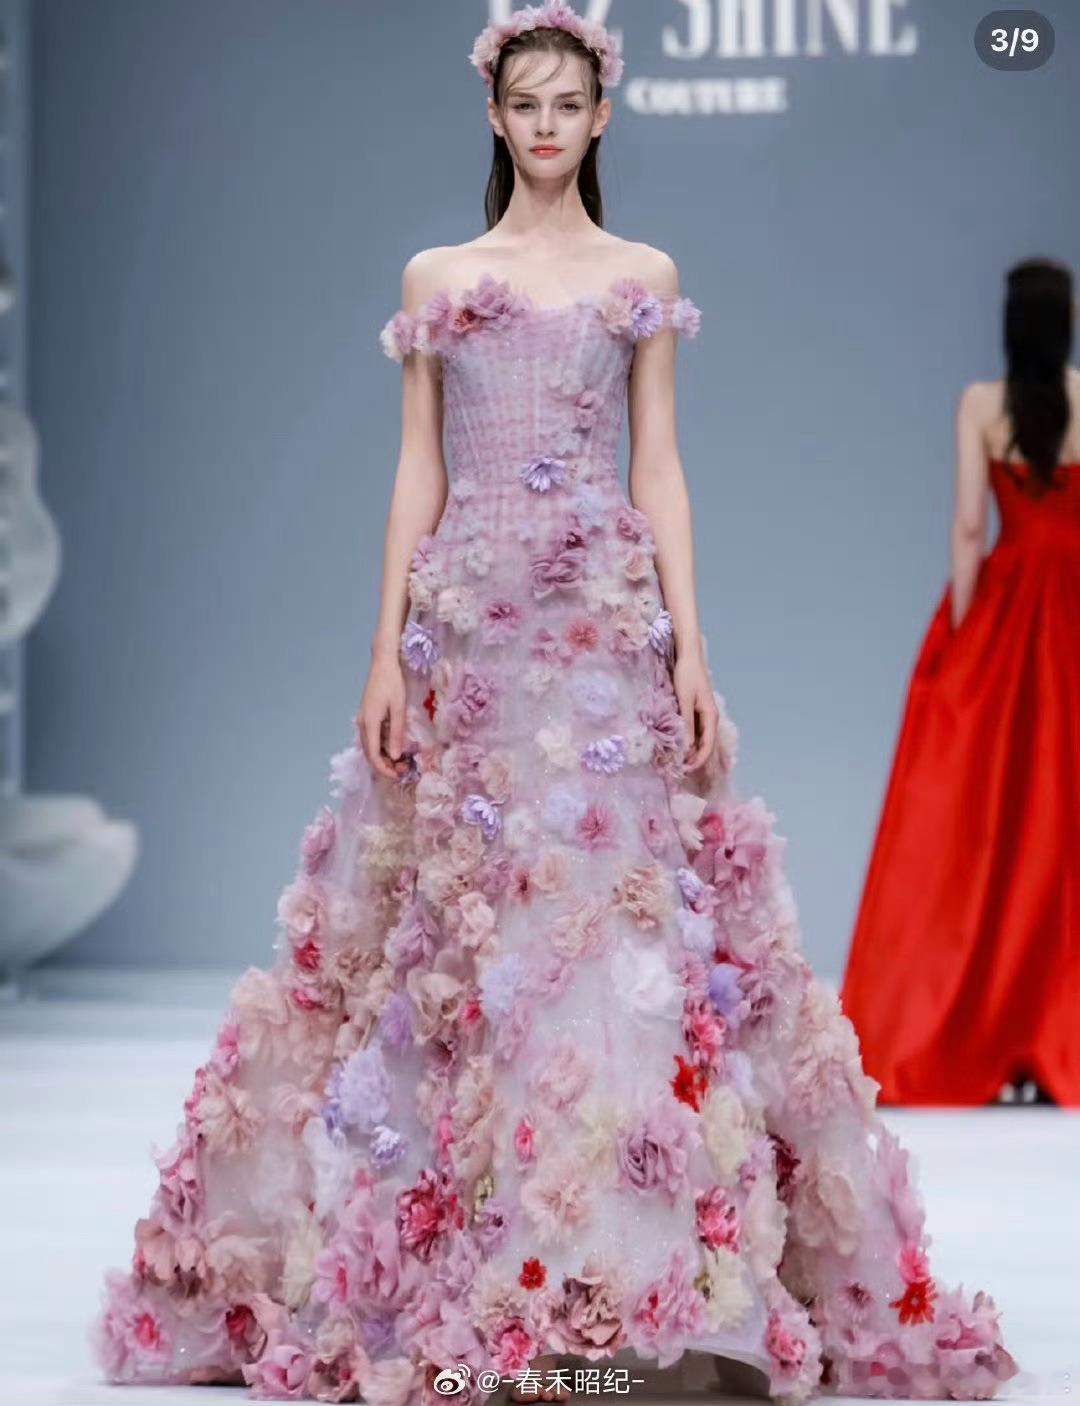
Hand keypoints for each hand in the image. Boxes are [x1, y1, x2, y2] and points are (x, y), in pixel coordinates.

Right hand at [356, 654, 409, 780]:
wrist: (383, 663)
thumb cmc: (393, 683)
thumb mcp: (398, 708)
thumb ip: (397, 733)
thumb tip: (396, 756)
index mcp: (369, 723)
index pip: (373, 755)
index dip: (384, 769)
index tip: (398, 776)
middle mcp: (362, 724)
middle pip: (370, 753)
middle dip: (385, 766)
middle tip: (403, 771)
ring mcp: (364, 720)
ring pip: (371, 746)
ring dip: (384, 757)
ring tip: (401, 762)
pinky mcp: (368, 716)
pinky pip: (373, 737)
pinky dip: (382, 747)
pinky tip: (395, 747)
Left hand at [673, 649, 718, 770]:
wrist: (689, 657)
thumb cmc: (687, 675)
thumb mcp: (684, 700)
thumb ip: (686, 722)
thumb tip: (687, 746)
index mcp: (711, 716)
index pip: (708, 745)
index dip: (698, 760)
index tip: (685, 769)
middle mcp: (710, 718)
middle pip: (705, 745)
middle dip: (694, 759)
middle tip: (677, 769)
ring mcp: (703, 715)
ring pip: (699, 740)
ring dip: (689, 751)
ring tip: (675, 760)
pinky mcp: (696, 711)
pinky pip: (694, 731)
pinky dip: (687, 740)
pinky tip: (676, 745)